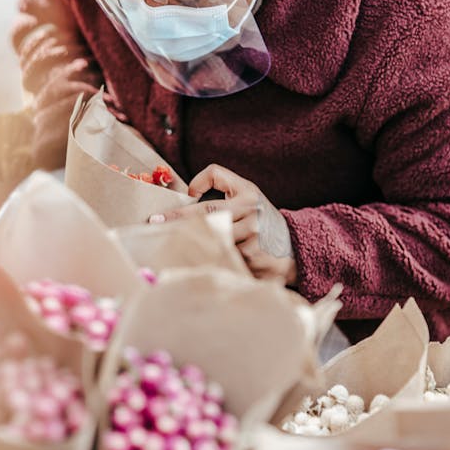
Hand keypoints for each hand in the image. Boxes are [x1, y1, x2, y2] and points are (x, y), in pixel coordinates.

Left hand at [149, 163, 297, 284]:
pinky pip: (222, 261)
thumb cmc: (262, 219)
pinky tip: (198, 267)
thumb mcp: (248, 194)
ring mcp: (253, 239)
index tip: (172, 203)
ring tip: (174, 251)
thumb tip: (189, 192)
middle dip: (177, 221)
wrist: (296, 249)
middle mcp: (251, 213)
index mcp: (248, 195)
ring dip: (193, 246)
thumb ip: (220, 184)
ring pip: (212, 240)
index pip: (215, 182)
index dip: (195, 188)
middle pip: (206, 215)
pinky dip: (208, 263)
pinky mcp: (254, 262)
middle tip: (153, 224)